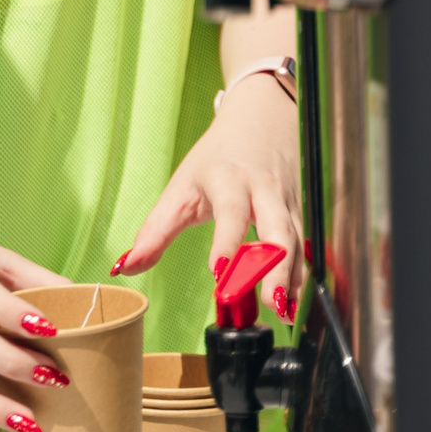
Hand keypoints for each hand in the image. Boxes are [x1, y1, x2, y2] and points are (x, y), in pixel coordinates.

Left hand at [114, 72, 302, 320]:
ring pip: (298, 242)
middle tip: (268, 303)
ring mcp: (288, 203)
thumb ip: (154, 232)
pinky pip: (307, 248)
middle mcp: (264, 192)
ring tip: (283, 313)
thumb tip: (122, 268)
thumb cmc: (215, 160)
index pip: (231, 212)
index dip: (227, 242)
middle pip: (278, 230)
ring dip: (293, 279)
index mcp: (229, 180)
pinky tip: (296, 305)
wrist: (262, 118)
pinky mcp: (303, 215)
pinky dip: (303, 276)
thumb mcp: (180, 189)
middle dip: (275, 268)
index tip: (219, 272)